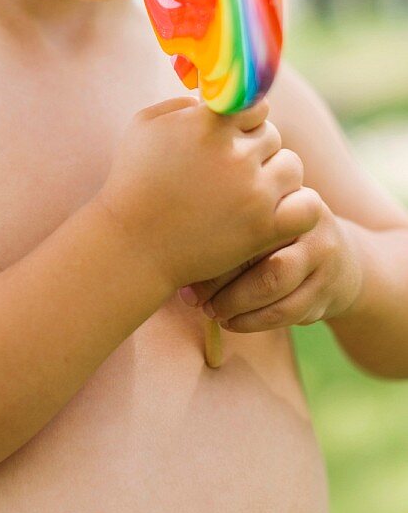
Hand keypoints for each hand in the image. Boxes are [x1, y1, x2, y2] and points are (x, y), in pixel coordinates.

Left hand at [177, 194, 363, 331]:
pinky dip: (255, 321)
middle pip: (259, 249)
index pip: (242, 218)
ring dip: (237, 305)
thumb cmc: (275, 239)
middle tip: (193, 298)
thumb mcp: (258, 217)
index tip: (183, 266)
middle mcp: (307, 218)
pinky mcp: (329, 288)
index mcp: (282, 190)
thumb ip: (225, 221)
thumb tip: (172, 249)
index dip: (209, 246)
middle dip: (222, 281)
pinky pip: (289, 310)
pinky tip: (232, 322)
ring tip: (211, 312)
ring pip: (276, 285)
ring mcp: (323, 253)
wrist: (341, 263)